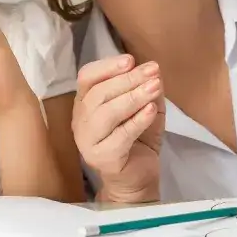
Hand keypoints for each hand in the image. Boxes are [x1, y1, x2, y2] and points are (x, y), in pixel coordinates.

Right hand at [72, 54, 163, 201]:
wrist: (139, 177)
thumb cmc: (138, 139)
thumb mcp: (145, 107)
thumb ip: (146, 89)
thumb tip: (153, 71)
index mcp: (86, 103)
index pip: (87, 78)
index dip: (107, 66)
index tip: (131, 60)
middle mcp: (81, 121)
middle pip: (99, 93)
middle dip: (128, 79)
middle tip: (153, 71)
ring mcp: (88, 141)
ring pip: (106, 113)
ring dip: (133, 97)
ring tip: (155, 87)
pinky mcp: (102, 159)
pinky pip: (119, 136)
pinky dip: (136, 121)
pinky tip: (150, 111)